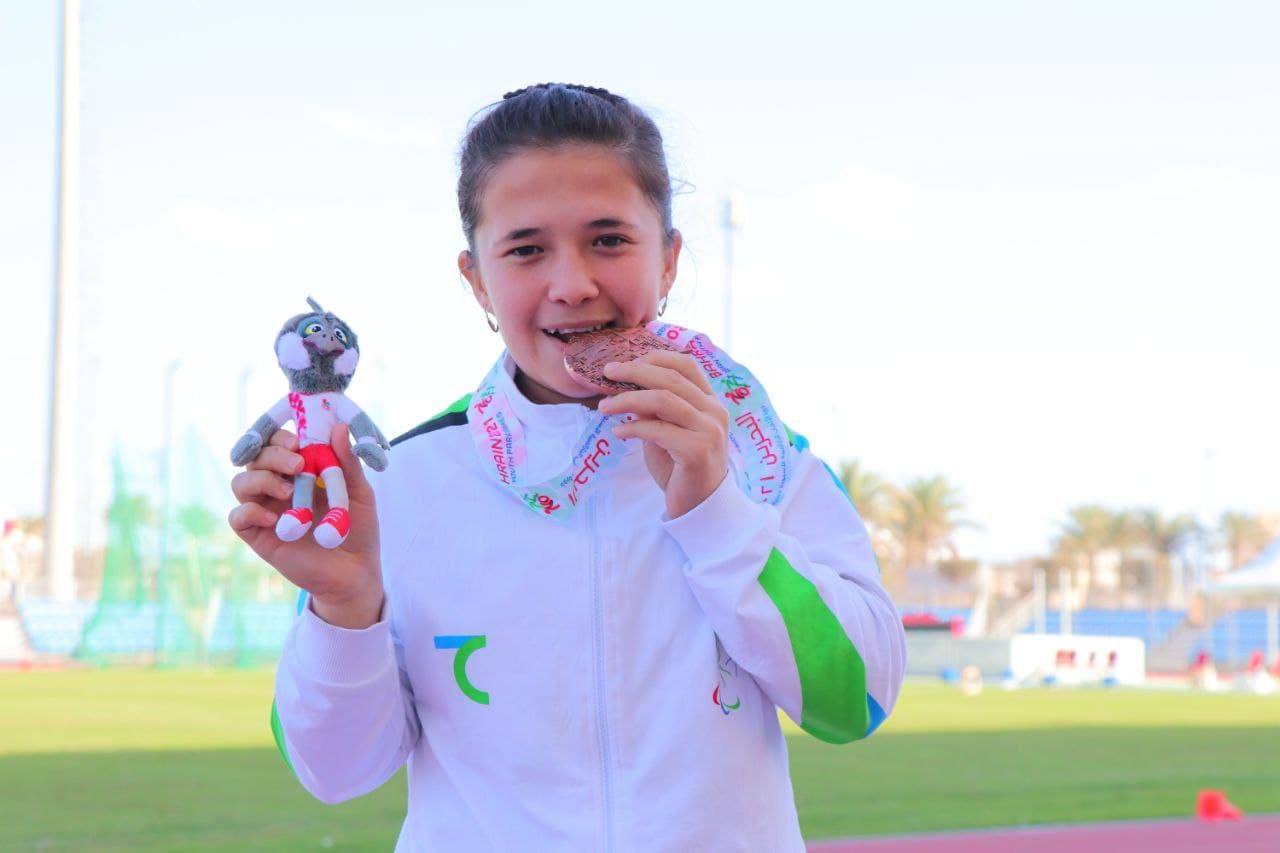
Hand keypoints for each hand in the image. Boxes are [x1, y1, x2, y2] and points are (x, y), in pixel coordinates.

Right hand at [228, 423, 382, 627]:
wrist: (356, 571)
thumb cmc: (358, 528)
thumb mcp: (359, 492)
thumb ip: (347, 462)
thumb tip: (338, 427)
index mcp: (299, 471)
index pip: (274, 442)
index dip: (278, 436)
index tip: (297, 440)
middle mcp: (277, 487)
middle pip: (255, 458)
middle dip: (272, 454)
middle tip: (298, 465)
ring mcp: (266, 510)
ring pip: (240, 482)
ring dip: (261, 479)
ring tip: (289, 490)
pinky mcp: (260, 537)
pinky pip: (238, 517)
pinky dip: (251, 511)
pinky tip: (275, 517)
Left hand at [597, 350, 728, 518]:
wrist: (699, 507)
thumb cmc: (680, 467)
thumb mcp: (664, 431)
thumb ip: (653, 409)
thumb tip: (626, 384)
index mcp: (710, 401)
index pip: (686, 364)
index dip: (654, 357)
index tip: (625, 362)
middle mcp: (715, 411)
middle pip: (671, 378)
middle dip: (634, 372)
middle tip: (607, 373)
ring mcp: (709, 430)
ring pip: (664, 399)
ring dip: (628, 399)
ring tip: (604, 406)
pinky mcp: (697, 451)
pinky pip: (658, 429)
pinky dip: (633, 427)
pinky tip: (618, 432)